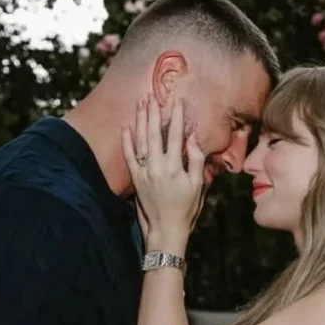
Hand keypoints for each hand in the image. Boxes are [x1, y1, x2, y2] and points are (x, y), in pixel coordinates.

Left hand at [121, 94, 205, 247]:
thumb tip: (192, 138)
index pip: (176, 135)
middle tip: (153, 95)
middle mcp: (157, 167)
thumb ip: (196, 160)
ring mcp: (143, 172)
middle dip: (154, 112)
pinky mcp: (135, 178)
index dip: (177, 116)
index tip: (177, 100)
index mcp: (175, 167)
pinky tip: (126, 126)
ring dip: (140, 120)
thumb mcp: (198, 186)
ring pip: (140, 140)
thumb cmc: (186, 209)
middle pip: (154, 133)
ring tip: (141, 103)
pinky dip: (126, 139)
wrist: (165, 230)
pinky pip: (128, 155)